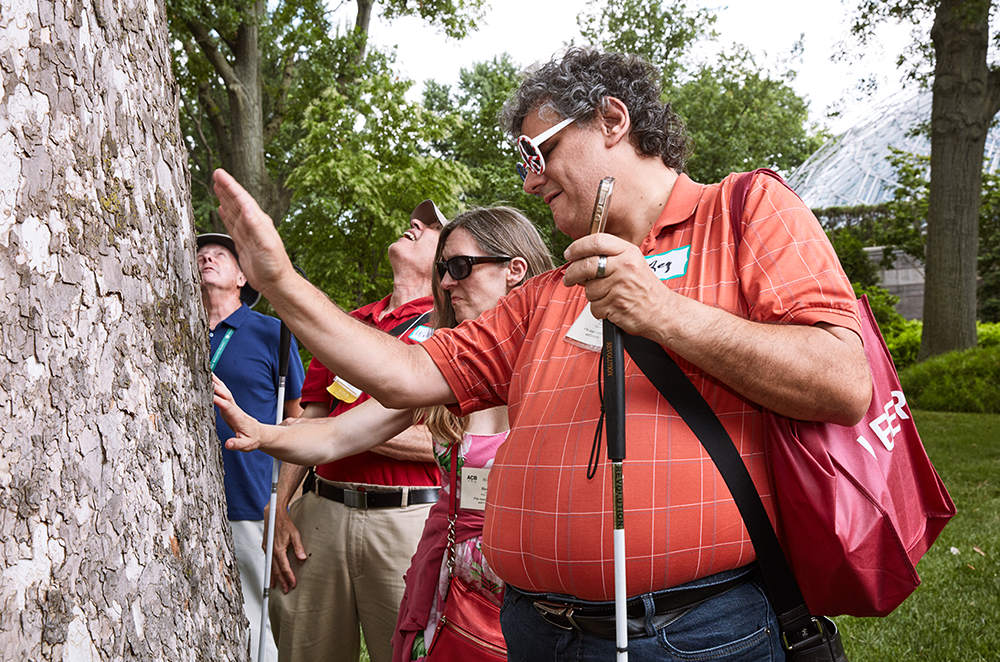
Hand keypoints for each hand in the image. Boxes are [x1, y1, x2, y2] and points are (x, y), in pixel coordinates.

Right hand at [212, 168, 294, 294]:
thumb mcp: (266, 244)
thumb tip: (247, 208)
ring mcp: (248, 233)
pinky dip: (225, 214)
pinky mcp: (243, 242)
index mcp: (259, 221)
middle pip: (236, 201)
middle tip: (216, 175)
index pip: (242, 199)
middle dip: (226, 188)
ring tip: (217, 187)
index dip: (230, 186)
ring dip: (225, 198)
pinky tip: (221, 209)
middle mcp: (253, 224)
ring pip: (233, 211)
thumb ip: (256, 226)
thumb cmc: (274, 265)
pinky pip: (232, 224)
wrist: (275, 282)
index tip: (219, 174)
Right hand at [213, 374, 265, 451]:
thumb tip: (228, 444)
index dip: (219, 401)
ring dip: (217, 382)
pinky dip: (216, 386)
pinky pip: (222, 394)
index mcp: (238, 417)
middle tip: (206, 378)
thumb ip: (237, 445)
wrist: (260, 434)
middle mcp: (235, 409)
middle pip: (226, 395)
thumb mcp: (246, 445)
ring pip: (225, 392)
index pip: (228, 407)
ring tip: (207, 372)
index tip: (209, 395)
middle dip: (217, 387)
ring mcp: (232, 407)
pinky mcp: (229, 407)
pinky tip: (210, 380)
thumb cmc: (252, 439)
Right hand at [263, 502, 307, 591]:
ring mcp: (267, 549)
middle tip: (286, 589)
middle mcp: (271, 551)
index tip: (293, 584)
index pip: (284, 567)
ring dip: (273, 577)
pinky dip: (270, 569)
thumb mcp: (295, 535)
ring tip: (275, 586)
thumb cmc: (284, 523)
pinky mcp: (265, 547)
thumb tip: (302, 558)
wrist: (273, 515)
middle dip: (281, 581)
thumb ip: (298, 548)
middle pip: (276, 570)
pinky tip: (271, 572)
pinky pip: (268, 561)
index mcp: (278, 549)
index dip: (289, 577)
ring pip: (270, 567)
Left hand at [562, 233, 673, 338]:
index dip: (578, 247)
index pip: (597, 241)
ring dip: (593, 295)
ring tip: (608, 295)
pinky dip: (600, 309)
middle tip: (569, 278)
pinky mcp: (616, 305)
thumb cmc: (645, 288)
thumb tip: (580, 258)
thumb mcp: (633, 262)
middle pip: (586, 265)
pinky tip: (612, 306)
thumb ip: (610, 257)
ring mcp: (620, 287)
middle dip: (572, 273)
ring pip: (589, 289)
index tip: (569, 253)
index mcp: (628, 253)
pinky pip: (595, 307)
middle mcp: (625, 267)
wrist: (662, 312)